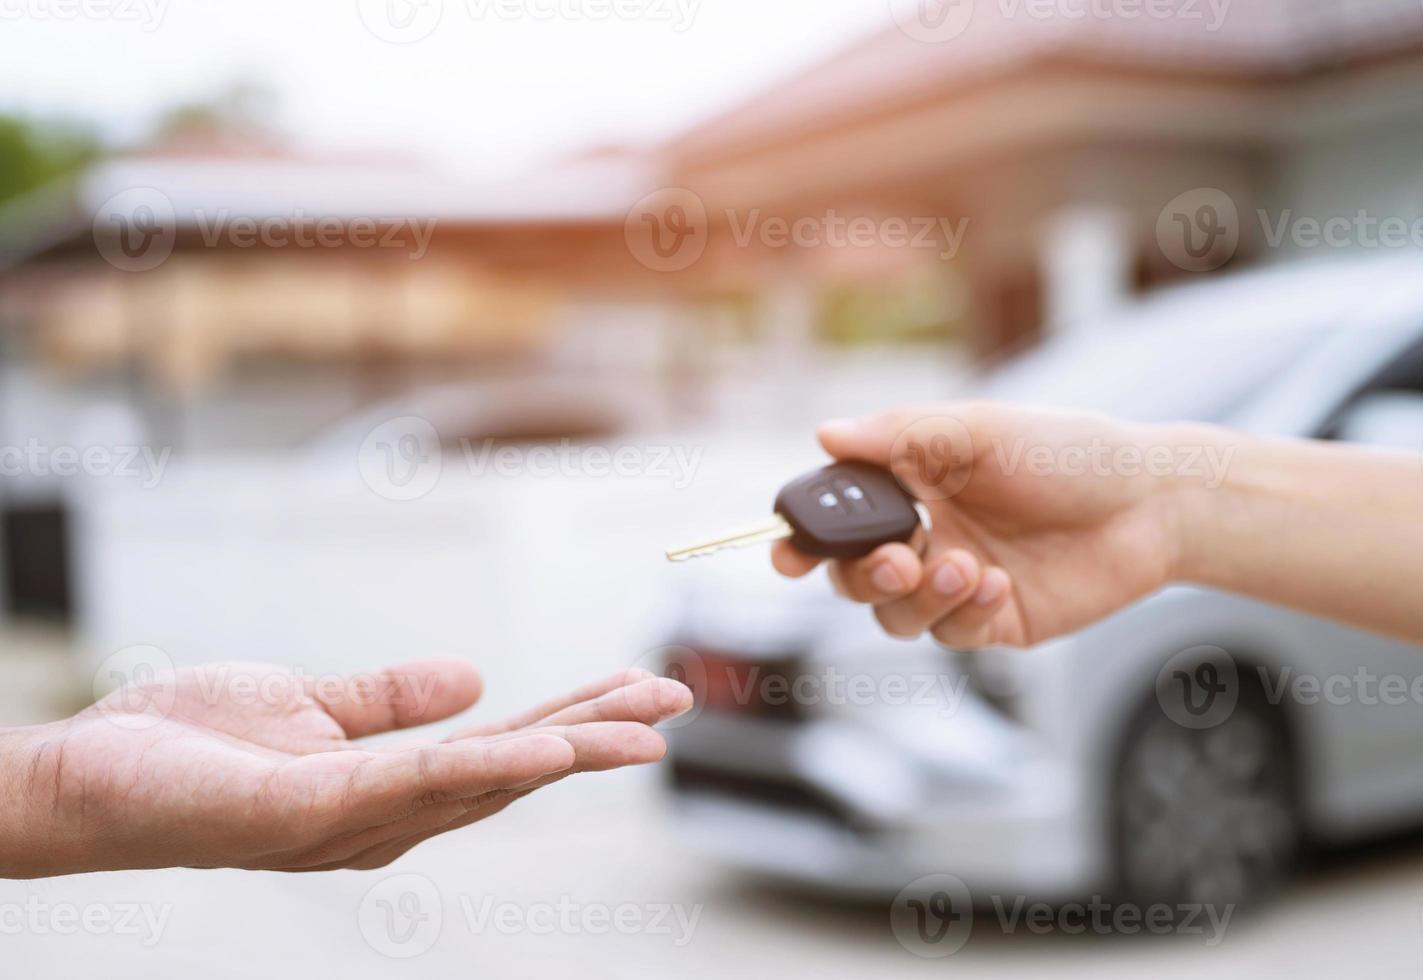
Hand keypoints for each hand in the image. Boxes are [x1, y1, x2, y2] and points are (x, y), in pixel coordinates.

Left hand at [0, 661, 689, 877]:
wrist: (81, 778)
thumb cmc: (185, 747)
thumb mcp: (305, 703)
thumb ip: (386, 698)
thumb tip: (475, 679)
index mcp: (388, 790)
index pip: (501, 751)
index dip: (573, 721)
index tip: (640, 686)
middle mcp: (381, 818)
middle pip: (508, 774)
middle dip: (596, 738)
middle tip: (676, 701)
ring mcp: (346, 821)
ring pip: (477, 783)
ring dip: (563, 754)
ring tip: (638, 727)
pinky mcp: (302, 810)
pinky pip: (406, 785)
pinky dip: (480, 769)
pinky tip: (536, 750)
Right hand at [773, 403, 1206, 648]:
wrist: (1152, 503)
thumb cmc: (1068, 452)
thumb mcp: (981, 430)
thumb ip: (901, 435)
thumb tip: (825, 434)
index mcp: (913, 483)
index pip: (839, 514)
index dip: (805, 536)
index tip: (788, 552)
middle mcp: (926, 534)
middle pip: (854, 576)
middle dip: (861, 575)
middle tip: (896, 559)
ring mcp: (957, 582)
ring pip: (894, 615)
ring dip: (917, 596)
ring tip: (964, 565)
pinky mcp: (993, 620)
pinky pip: (950, 634)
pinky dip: (963, 612)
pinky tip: (998, 583)